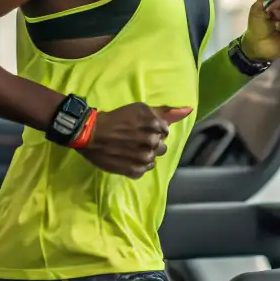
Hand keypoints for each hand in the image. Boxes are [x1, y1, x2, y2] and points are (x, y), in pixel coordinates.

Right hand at [77, 104, 191, 177]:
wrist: (91, 134)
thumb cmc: (116, 118)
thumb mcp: (140, 109)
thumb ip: (165, 111)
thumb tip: (189, 110)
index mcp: (155, 125)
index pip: (165, 131)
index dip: (153, 130)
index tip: (141, 129)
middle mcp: (152, 142)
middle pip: (161, 146)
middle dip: (151, 142)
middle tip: (135, 139)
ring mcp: (143, 158)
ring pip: (153, 158)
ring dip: (145, 154)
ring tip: (131, 149)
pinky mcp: (134, 171)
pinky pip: (144, 169)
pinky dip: (138, 164)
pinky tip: (128, 158)